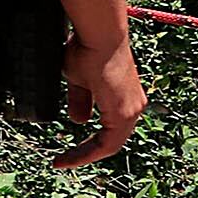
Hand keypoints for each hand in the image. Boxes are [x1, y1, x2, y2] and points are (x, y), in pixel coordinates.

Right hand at [53, 30, 146, 167]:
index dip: (87, 145)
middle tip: (63, 160)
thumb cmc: (88, 49)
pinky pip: (108, 142)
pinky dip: (89, 151)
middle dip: (85, 152)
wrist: (99, 36)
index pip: (108, 131)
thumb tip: (79, 120)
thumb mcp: (78, 79)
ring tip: (63, 160)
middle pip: (110, 141)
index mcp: (124, 99)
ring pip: (110, 144)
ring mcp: (131, 110)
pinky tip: (72, 156)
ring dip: (85, 154)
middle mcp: (134, 107)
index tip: (65, 152)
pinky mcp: (124, 112)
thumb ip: (80, 101)